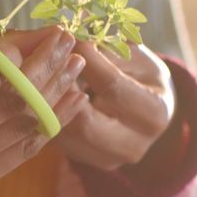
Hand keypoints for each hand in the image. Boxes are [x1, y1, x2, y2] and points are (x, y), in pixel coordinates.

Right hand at [0, 26, 85, 194]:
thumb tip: (28, 37)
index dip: (17, 55)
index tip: (39, 36)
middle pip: (11, 103)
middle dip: (46, 68)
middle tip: (68, 43)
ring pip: (24, 127)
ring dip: (57, 94)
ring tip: (76, 66)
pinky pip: (24, 151)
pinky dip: (51, 123)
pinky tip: (71, 100)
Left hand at [54, 42, 175, 171]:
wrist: (144, 109)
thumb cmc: (139, 75)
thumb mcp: (134, 56)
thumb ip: (109, 50)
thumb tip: (76, 36)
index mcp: (154, 113)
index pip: (112, 86)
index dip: (87, 60)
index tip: (69, 37)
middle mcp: (134, 145)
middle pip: (85, 122)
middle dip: (62, 89)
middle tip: (47, 61)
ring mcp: (109, 159)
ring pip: (67, 134)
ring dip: (49, 104)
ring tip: (41, 75)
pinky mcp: (88, 161)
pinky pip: (60, 141)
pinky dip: (47, 116)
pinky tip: (42, 94)